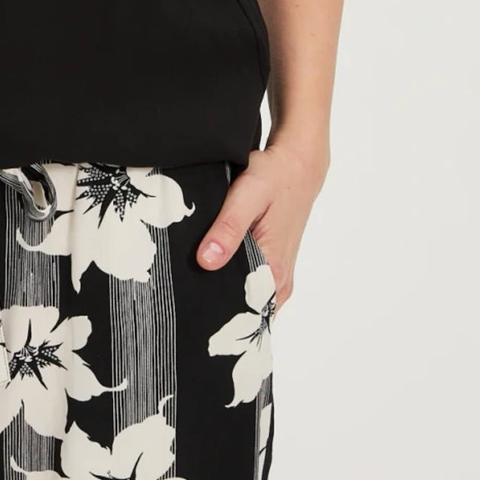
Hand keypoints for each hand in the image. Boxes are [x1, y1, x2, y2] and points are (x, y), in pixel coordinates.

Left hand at [195, 140, 327, 308]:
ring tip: (192, 285)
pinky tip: (212, 271)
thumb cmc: (274, 178)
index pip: (240, 312)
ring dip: (222, 294)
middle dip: (213, 306)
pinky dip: (232, 283)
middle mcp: (279, 280)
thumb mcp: (246, 196)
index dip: (213, 312)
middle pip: (241, 310)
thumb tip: (206, 261)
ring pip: (246, 301)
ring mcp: (278, 277)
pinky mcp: (274, 268)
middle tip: (182, 296)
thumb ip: (228, 229)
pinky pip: (251, 288)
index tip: (188, 308)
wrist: (297, 167)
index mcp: (272, 269)